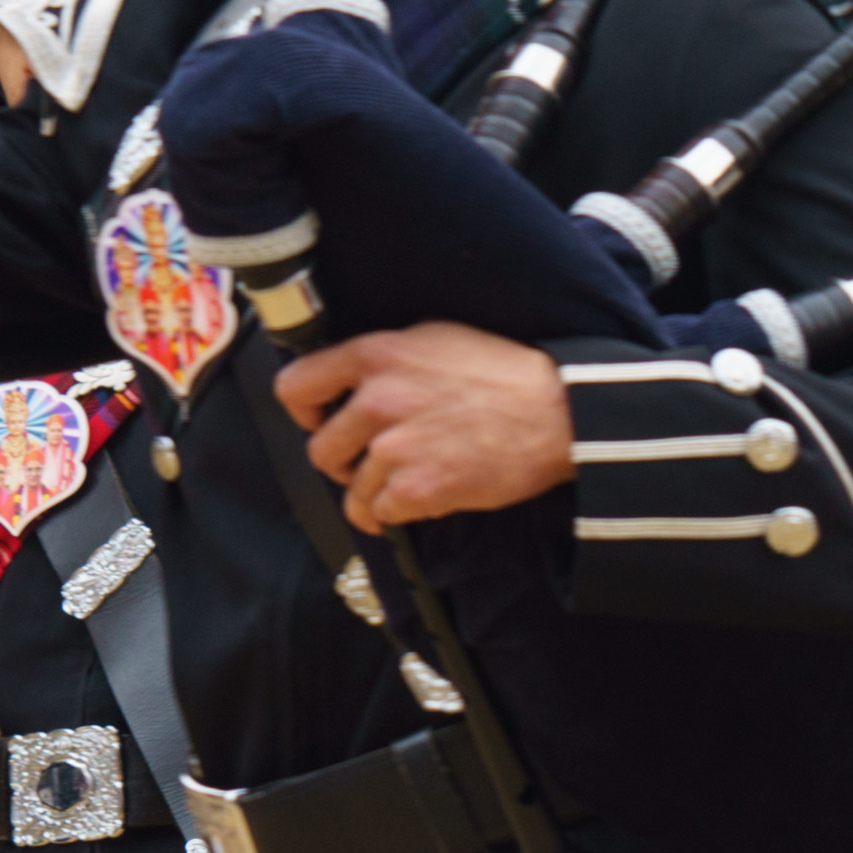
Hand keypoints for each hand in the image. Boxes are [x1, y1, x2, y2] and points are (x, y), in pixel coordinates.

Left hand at [276, 326, 571, 530]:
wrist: (558, 413)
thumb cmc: (504, 374)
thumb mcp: (435, 338)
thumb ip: (385, 358)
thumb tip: (348, 379)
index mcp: (377, 355)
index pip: (295, 387)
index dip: (305, 412)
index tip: (323, 422)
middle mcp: (379, 400)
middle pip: (321, 450)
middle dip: (344, 463)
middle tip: (373, 462)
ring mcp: (396, 447)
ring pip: (352, 491)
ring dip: (374, 494)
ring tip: (408, 482)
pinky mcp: (419, 489)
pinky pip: (381, 514)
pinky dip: (399, 513)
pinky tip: (425, 496)